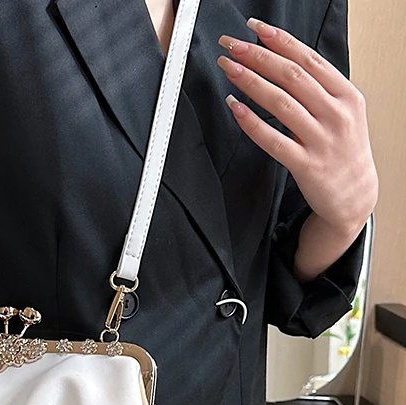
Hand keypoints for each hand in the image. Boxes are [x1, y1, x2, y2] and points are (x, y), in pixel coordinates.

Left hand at [216, 17, 377, 238]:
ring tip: (229, 69)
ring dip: (251, 82)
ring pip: (282, 103)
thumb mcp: (343, 112)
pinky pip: (273, 140)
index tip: (255, 28)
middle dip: (258, 56)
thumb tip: (284, 59)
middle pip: (292, 76)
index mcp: (346, 95)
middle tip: (232, 46)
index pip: (309, 59)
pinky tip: (235, 107)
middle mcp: (336, 114)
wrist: (355, 195)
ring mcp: (322, 140)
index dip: (280, 41)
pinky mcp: (306, 165)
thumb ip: (319, 89)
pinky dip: (252, 122)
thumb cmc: (343, 150)